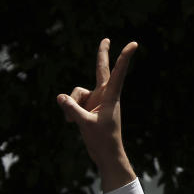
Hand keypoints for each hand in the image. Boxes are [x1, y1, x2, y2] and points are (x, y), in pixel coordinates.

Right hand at [58, 39, 137, 190]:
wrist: (105, 154)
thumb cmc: (102, 140)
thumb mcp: (85, 124)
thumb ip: (72, 109)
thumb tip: (60, 97)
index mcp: (111, 96)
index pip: (117, 73)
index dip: (123, 57)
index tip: (133, 44)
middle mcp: (104, 95)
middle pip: (101, 70)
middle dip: (102, 54)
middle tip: (106, 39)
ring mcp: (95, 100)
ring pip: (77, 93)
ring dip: (72, 105)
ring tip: (73, 122)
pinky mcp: (88, 107)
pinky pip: (73, 102)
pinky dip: (70, 111)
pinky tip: (71, 123)